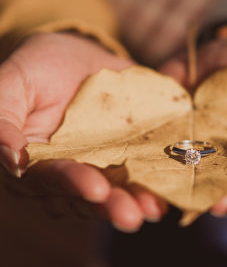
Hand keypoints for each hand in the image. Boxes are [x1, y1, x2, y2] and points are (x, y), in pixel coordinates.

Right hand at [0, 32, 166, 230]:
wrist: (77, 51)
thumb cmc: (38, 66)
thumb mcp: (13, 84)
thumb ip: (3, 119)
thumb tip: (13, 159)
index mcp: (36, 161)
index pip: (51, 179)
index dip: (72, 184)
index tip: (96, 189)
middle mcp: (69, 170)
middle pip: (86, 196)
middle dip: (110, 206)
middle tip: (132, 215)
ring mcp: (101, 164)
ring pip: (116, 191)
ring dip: (135, 202)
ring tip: (155, 209)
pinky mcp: (128, 153)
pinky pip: (141, 172)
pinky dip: (155, 183)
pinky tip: (170, 192)